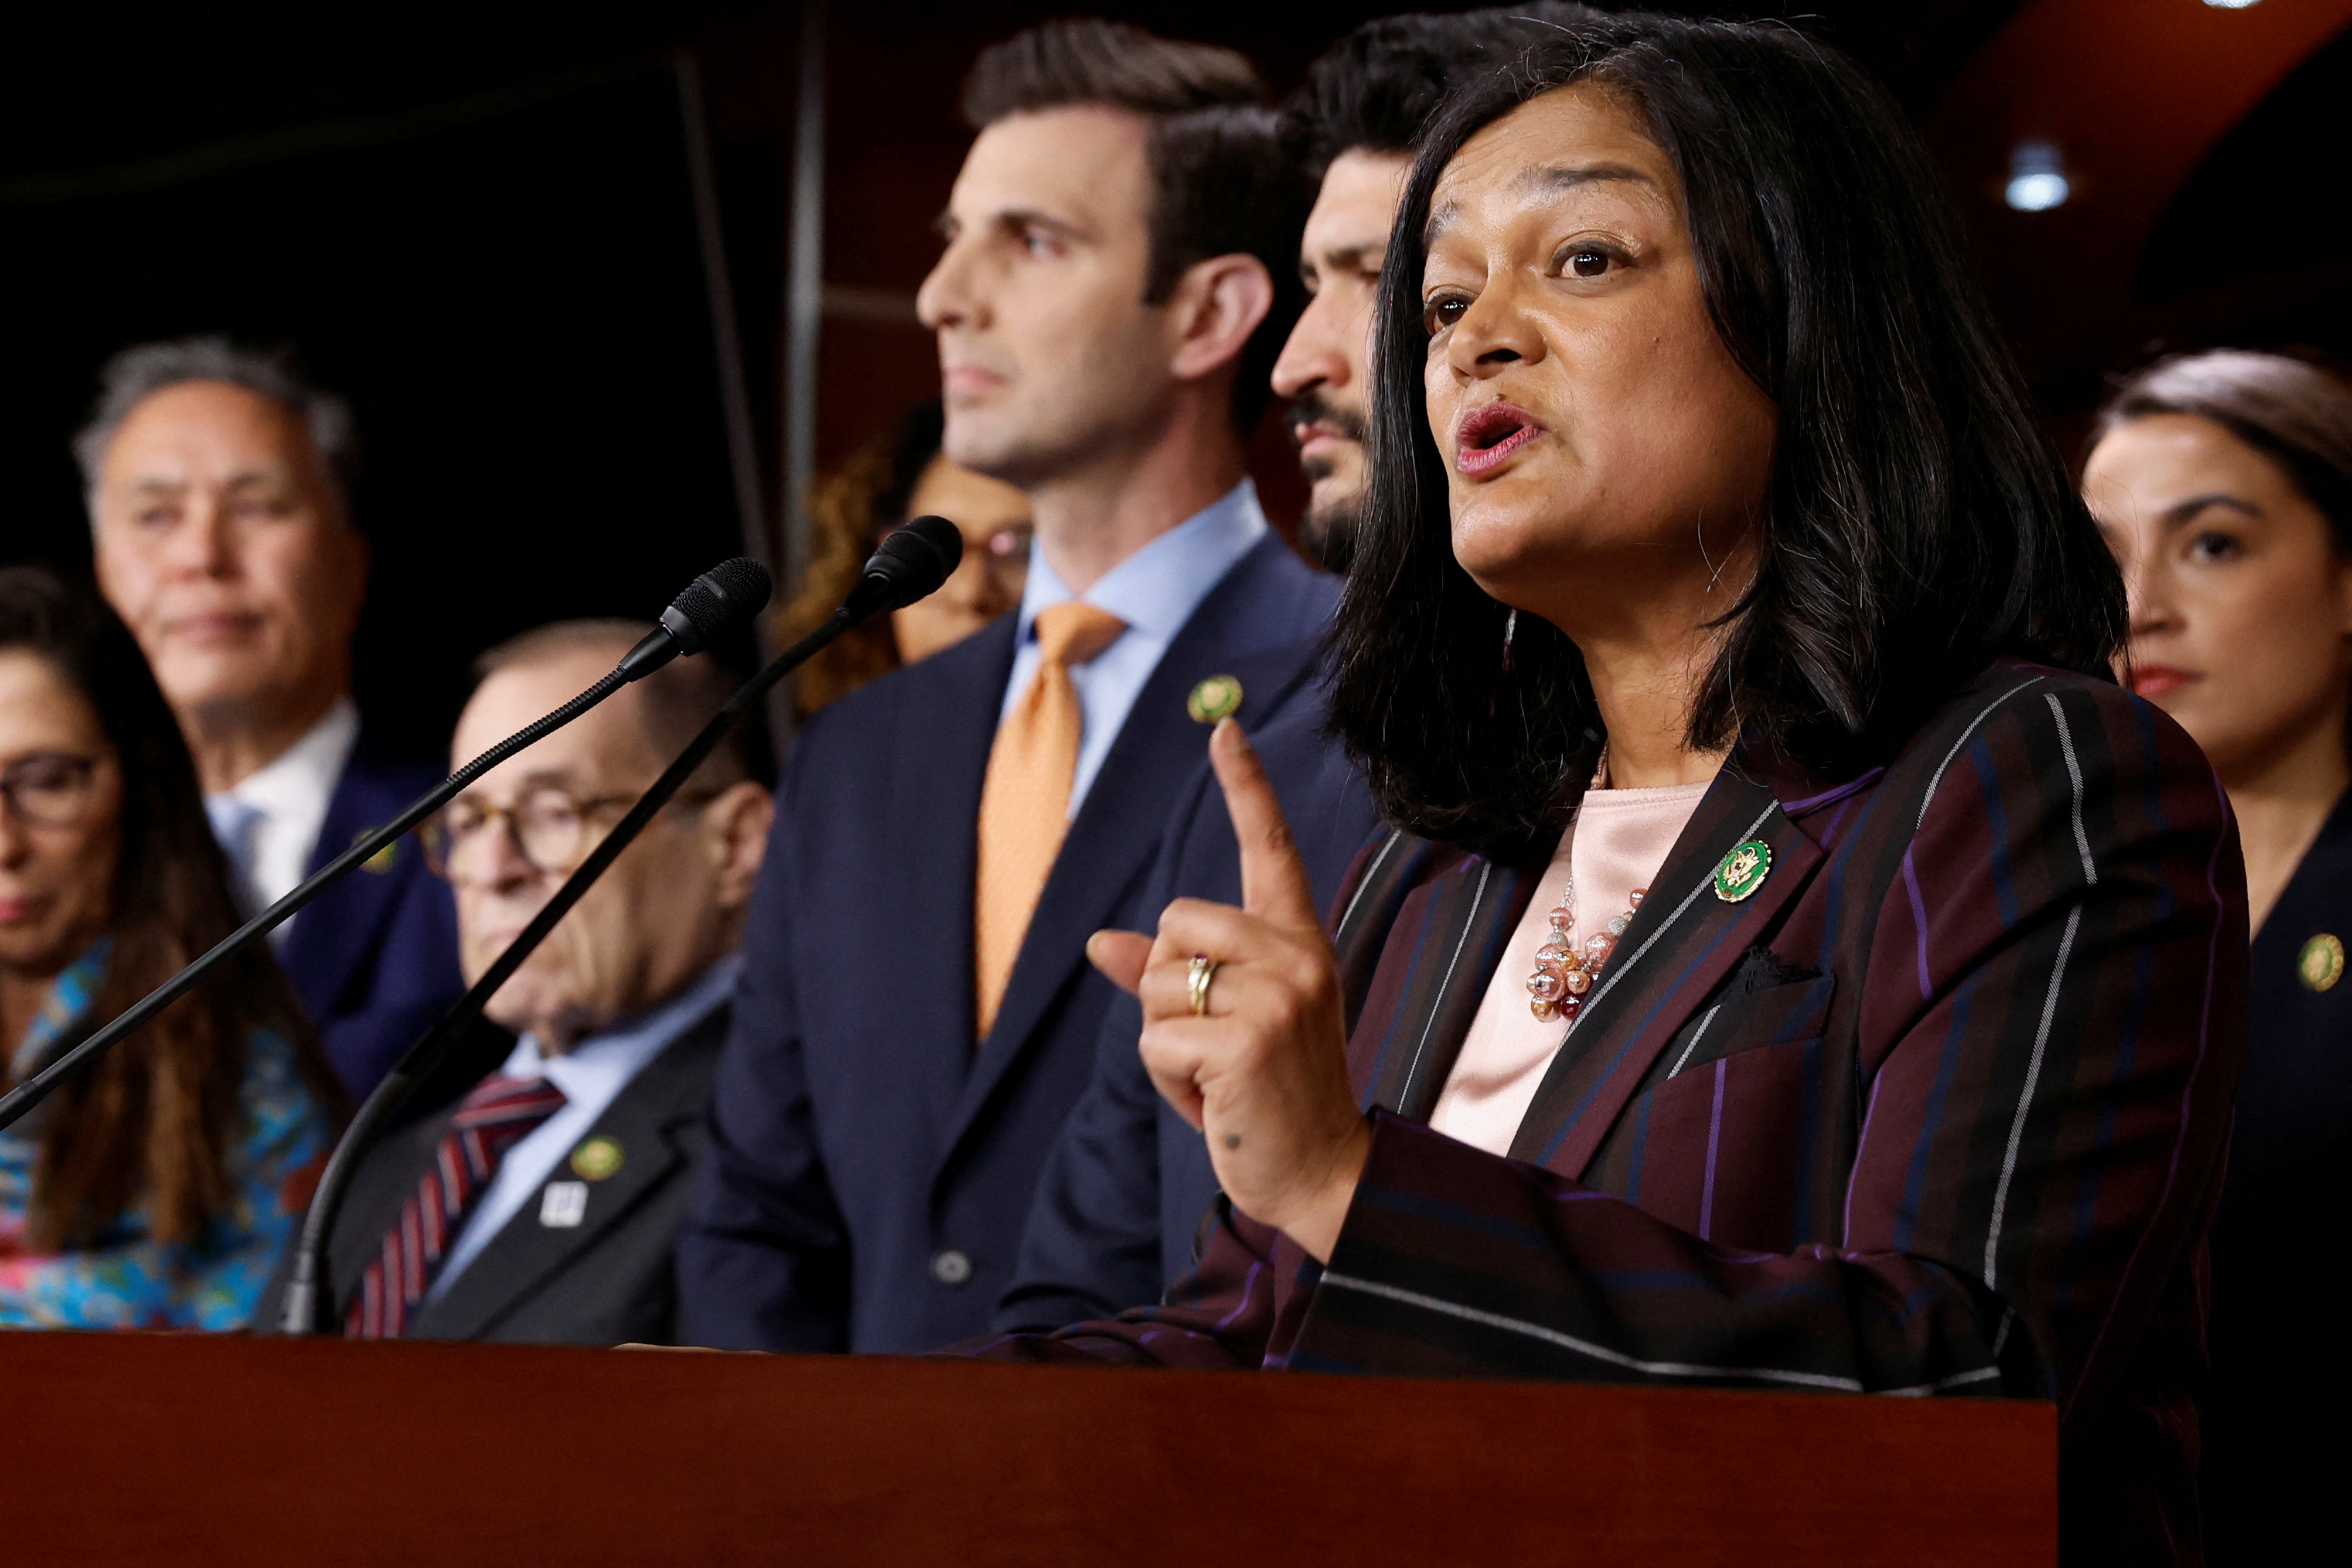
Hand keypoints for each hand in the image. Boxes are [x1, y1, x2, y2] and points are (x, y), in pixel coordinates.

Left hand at [1086, 719, 1369, 1261]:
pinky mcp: (1244, 1044)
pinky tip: (1214, 1104)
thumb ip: (1170, 976)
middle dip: (1168, 987)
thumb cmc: (1272, 1098)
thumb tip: (1100, 941)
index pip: (1270, 849)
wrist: (1326, 1176)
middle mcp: (1297, 957)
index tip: (1224, 731)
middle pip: (1175, 924)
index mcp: (1299, 943)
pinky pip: (1155, 1040)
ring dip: (1166, 1043)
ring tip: (1217, 1078)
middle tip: (1214, 1043)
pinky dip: (1167, 1081)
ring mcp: (1275, 998)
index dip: (1246, 787)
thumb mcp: (1227, 1025)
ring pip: (1157, 985)